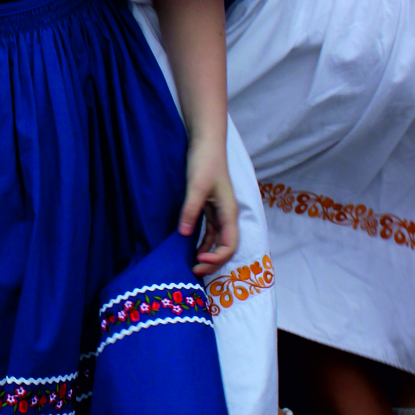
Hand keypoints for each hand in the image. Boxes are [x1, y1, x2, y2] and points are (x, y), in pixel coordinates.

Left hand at [180, 133, 238, 276]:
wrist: (206, 143)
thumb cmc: (205, 162)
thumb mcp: (197, 187)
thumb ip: (191, 210)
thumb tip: (185, 235)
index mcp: (229, 212)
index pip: (230, 244)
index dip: (217, 258)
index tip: (199, 261)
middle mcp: (227, 215)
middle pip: (225, 246)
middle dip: (213, 261)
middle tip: (194, 270)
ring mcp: (219, 212)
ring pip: (217, 240)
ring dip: (207, 253)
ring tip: (192, 264)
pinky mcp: (210, 207)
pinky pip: (209, 230)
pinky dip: (202, 241)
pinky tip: (190, 247)